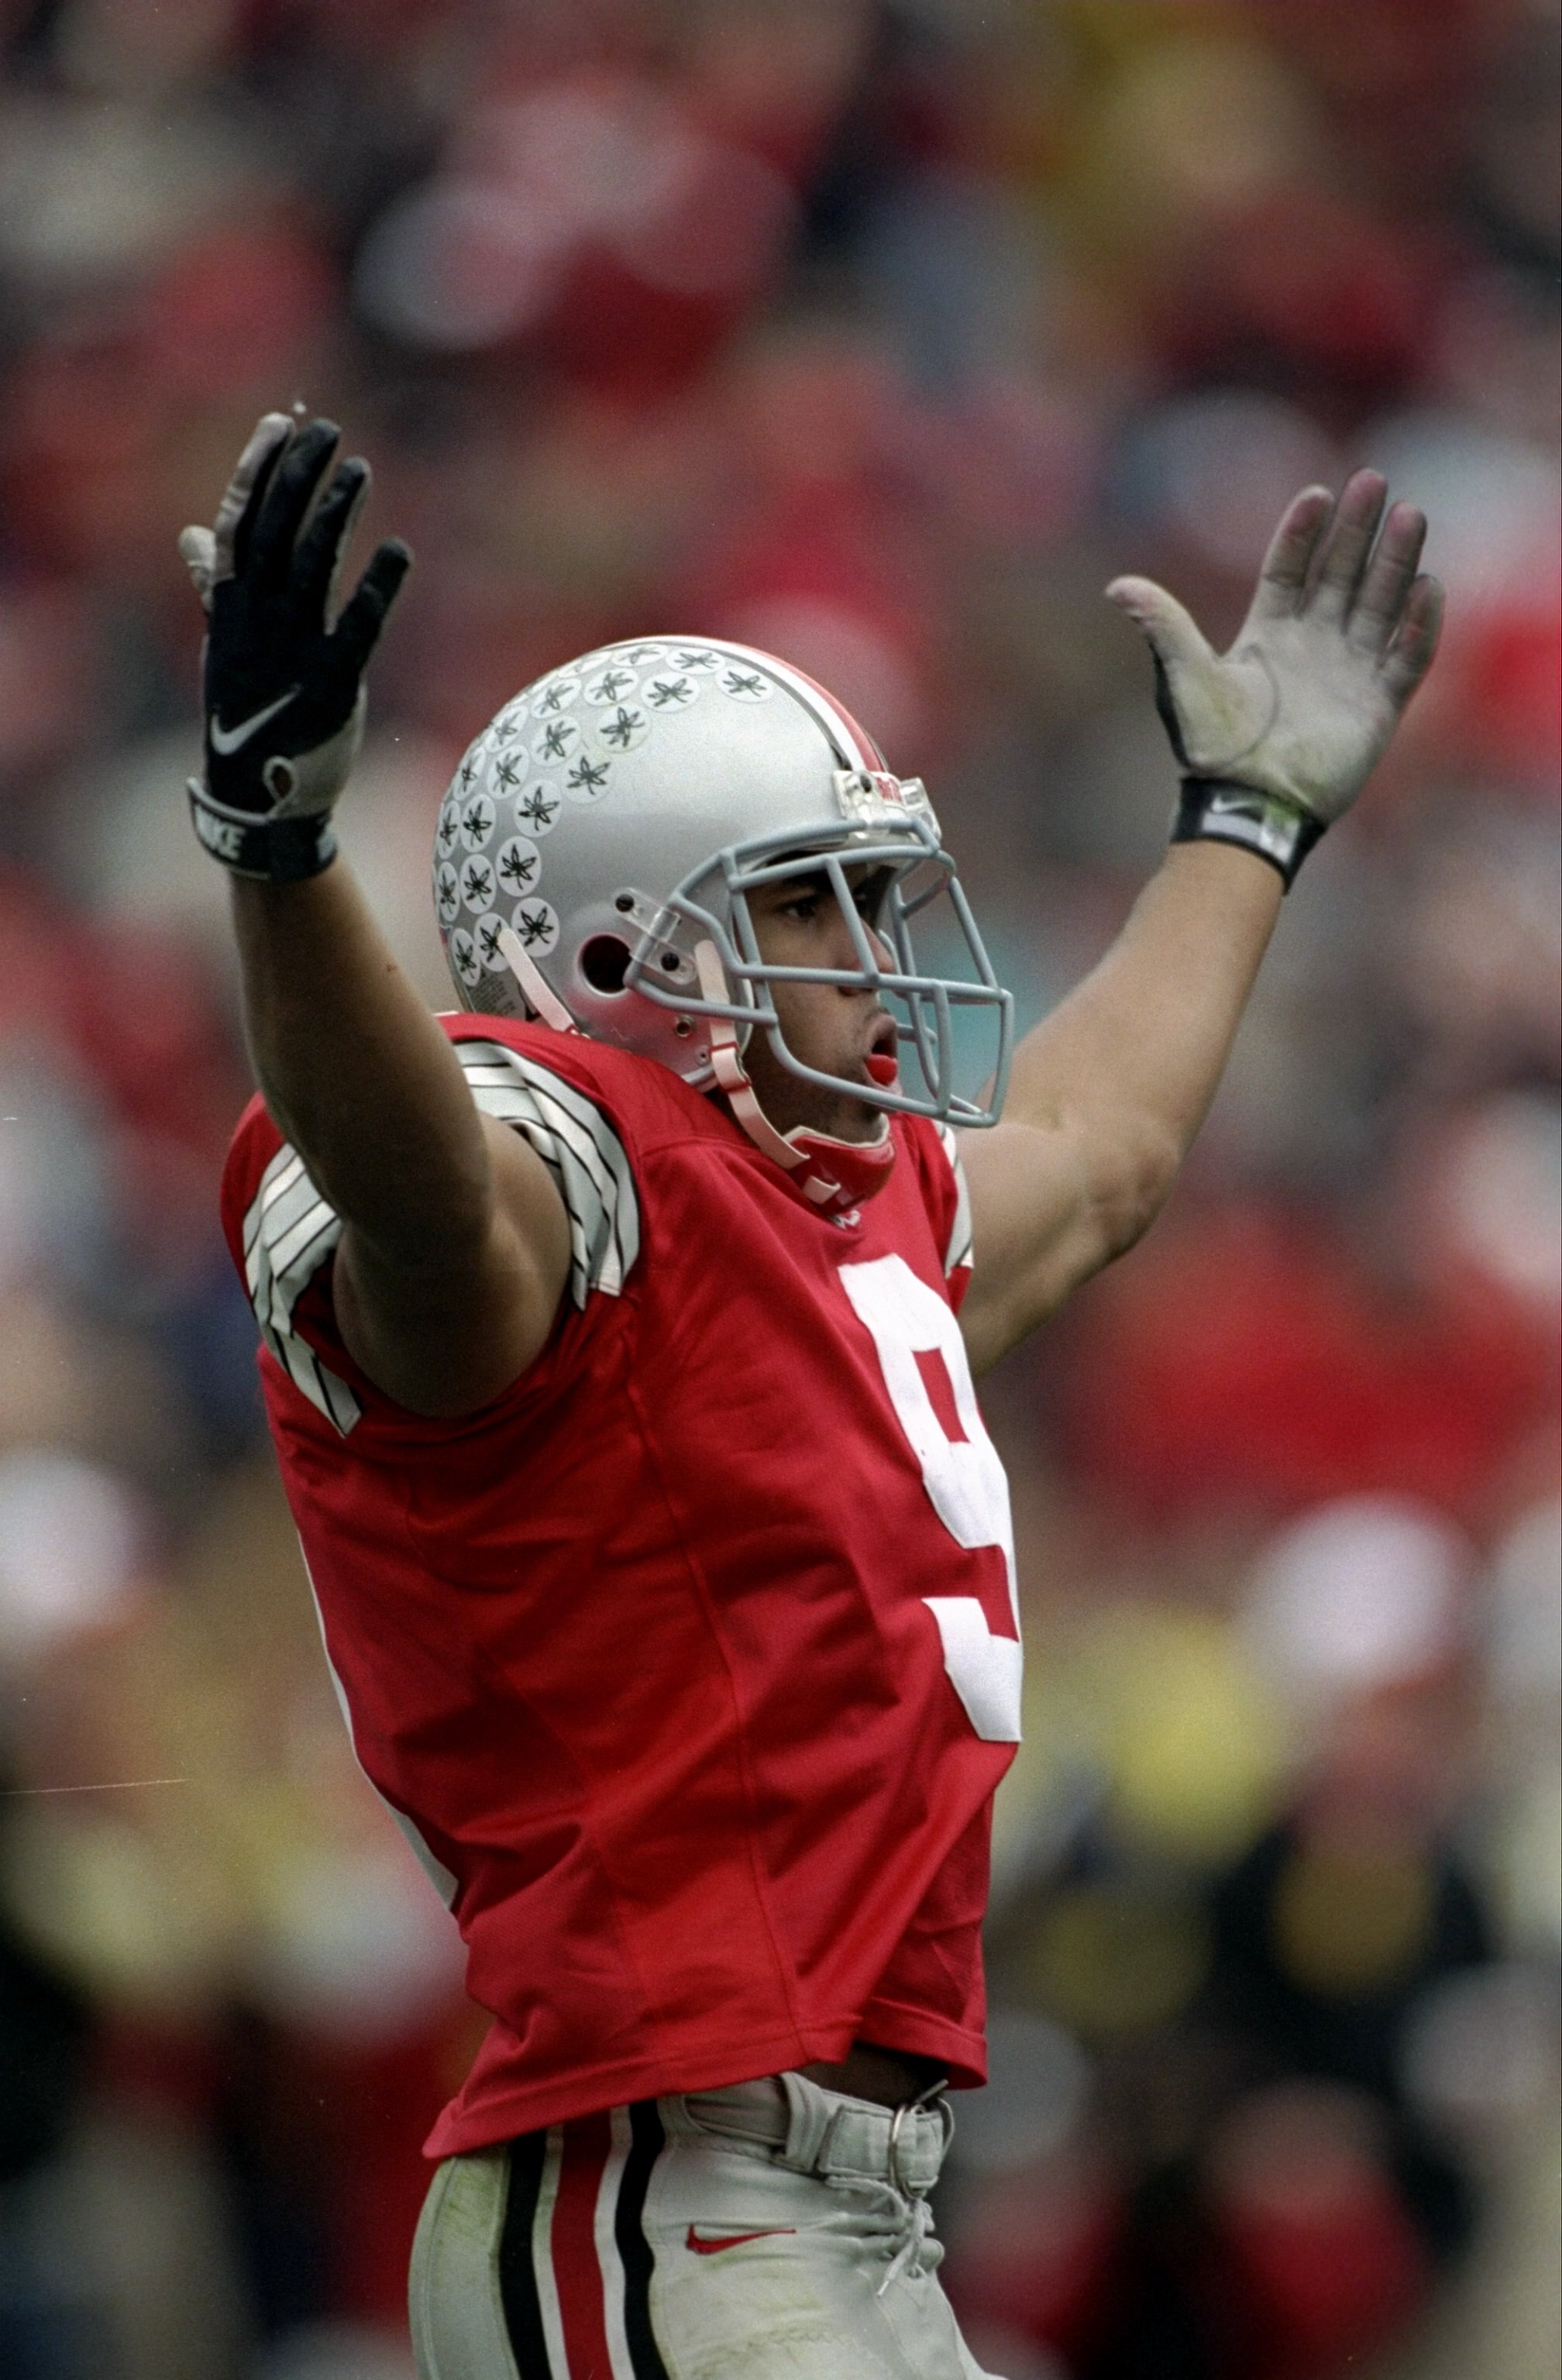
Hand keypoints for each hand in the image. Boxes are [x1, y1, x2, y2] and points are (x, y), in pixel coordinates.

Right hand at [179, 413, 410, 877]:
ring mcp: (292, 651)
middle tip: (328, 430)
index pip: (240, 519)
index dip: (260, 468)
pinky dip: (377, 588)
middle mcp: (257, 619)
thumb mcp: (226, 643)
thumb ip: (215, 585)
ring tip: (361, 470)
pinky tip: (399, 550)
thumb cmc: (248, 710)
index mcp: (231, 604)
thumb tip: (192, 536)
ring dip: (336, 513)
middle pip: (276, 529)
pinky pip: (357, 628)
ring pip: (312, 565)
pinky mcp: (331, 685)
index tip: (282, 423)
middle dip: (300, 474)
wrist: (258, 794)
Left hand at [1108, 470, 1441, 827]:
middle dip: (1358, 529)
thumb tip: (1117, 585)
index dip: (1302, 531)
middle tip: (1374, 479)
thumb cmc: (1213, 747)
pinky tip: (1428, 586)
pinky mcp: (1378, 704)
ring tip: (1412, 515)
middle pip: (1341, 572)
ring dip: (1396, 561)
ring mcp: (1349, 671)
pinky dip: (1419, 624)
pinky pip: (1407, 656)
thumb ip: (1162, 627)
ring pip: (1380, 602)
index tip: (1318, 492)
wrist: (1248, 805)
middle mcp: (1313, 644)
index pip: (1289, 568)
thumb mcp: (1184, 678)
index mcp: (1267, 633)